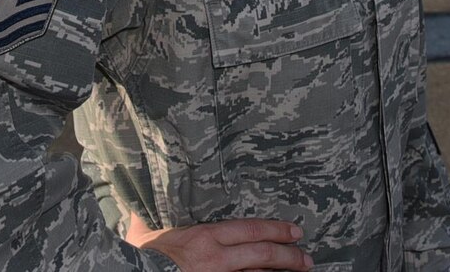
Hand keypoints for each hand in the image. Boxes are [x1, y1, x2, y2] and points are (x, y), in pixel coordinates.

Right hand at [123, 214, 309, 271]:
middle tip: (307, 259)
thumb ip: (173, 213)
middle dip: (288, 257)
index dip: (277, 230)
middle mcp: (213, 261)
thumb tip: (168, 189)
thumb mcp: (156, 227)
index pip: (250, 230)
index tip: (296, 230)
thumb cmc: (142, 249)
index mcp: (203, 238)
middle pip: (261, 256)